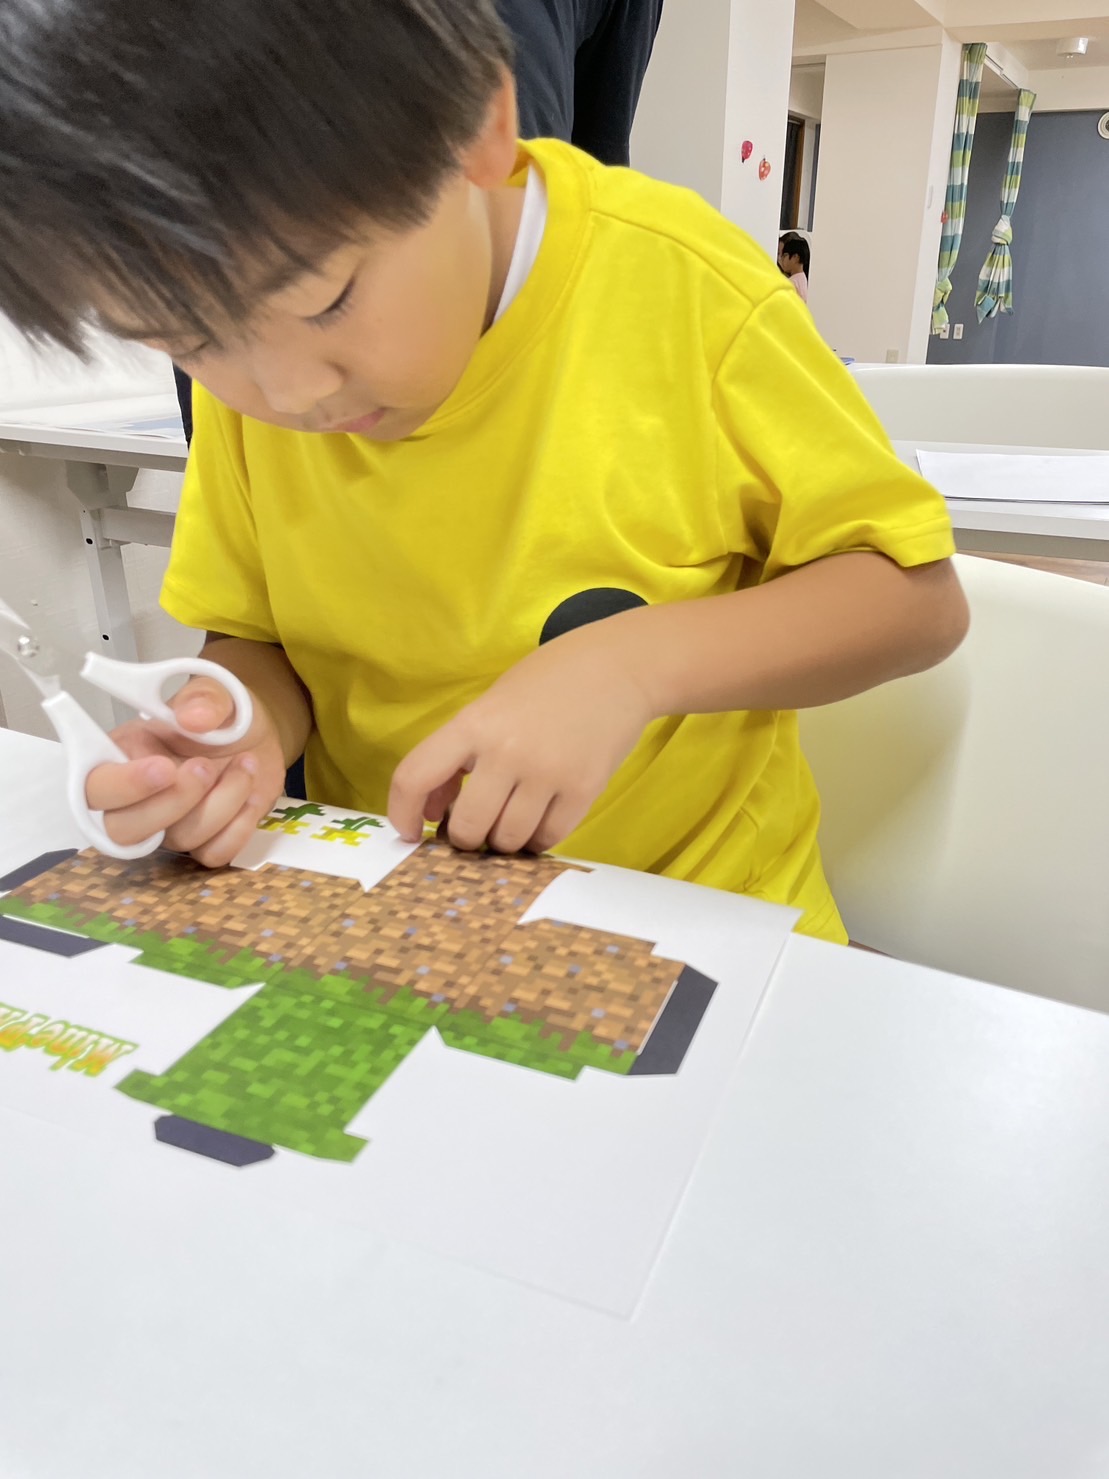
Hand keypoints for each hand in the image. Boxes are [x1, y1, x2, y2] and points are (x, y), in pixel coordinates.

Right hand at [84, 673, 287, 866]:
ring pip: (178, 840)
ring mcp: (169, 826)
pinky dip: (239, 826)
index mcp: (122, 756)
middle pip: (124, 830)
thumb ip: (204, 698)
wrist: (255, 737)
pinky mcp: (204, 841)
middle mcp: (136, 799)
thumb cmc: (220, 715)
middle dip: (173, 802)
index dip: (123, 786)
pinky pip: (213, 854)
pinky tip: (252, 793)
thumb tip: (192, 716)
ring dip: (222, 802)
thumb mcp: (216, 692)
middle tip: (207, 766)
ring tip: (246, 763)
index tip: (165, 767)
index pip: (95, 787)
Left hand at [389, 629, 652, 852]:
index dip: (402, 813)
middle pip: (468, 827)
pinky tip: (540, 820)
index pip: (414, 776)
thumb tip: (433, 812)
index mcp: (473, 724)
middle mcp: (506, 751)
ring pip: (509, 839)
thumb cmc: (548, 683)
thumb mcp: (491, 705)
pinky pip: (548, 838)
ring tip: (511, 820)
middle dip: (465, 838)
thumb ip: (458, 755)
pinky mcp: (583, 790)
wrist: (620, 667)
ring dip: (504, 841)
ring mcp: (547, 773)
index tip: (409, 832)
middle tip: (476, 828)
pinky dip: (538, 839)